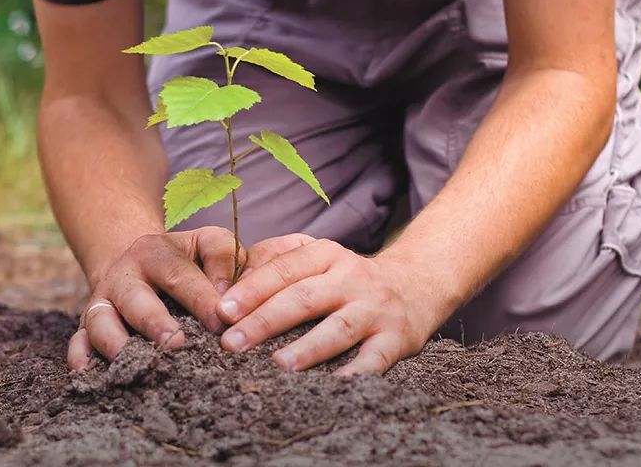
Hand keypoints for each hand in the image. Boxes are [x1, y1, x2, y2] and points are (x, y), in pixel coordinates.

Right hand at [67, 227, 241, 370]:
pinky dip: (80, 356)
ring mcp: (102, 301)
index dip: (200, 299)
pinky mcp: (87, 325)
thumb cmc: (185, 260)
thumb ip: (223, 259)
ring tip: (139, 365)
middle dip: (155, 323)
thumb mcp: (206, 243)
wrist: (138, 263)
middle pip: (135, 299)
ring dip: (117, 343)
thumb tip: (228, 298)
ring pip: (100, 321)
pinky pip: (77, 341)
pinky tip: (89, 373)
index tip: (220, 323)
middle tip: (177, 345)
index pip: (179, 274)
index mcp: (155, 252)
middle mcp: (124, 276)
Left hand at [215, 234, 443, 375]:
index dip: (251, 289)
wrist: (417, 285)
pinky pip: (376, 359)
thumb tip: (232, 279)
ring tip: (278, 364)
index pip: (284, 269)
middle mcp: (351, 278)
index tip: (223, 310)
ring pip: (338, 328)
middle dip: (265, 320)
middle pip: (304, 298)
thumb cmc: (348, 277)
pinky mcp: (397, 339)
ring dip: (308, 348)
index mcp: (326, 255)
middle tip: (232, 343)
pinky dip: (357, 373)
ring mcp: (375, 309)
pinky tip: (335, 385)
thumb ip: (276, 259)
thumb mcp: (317, 255)